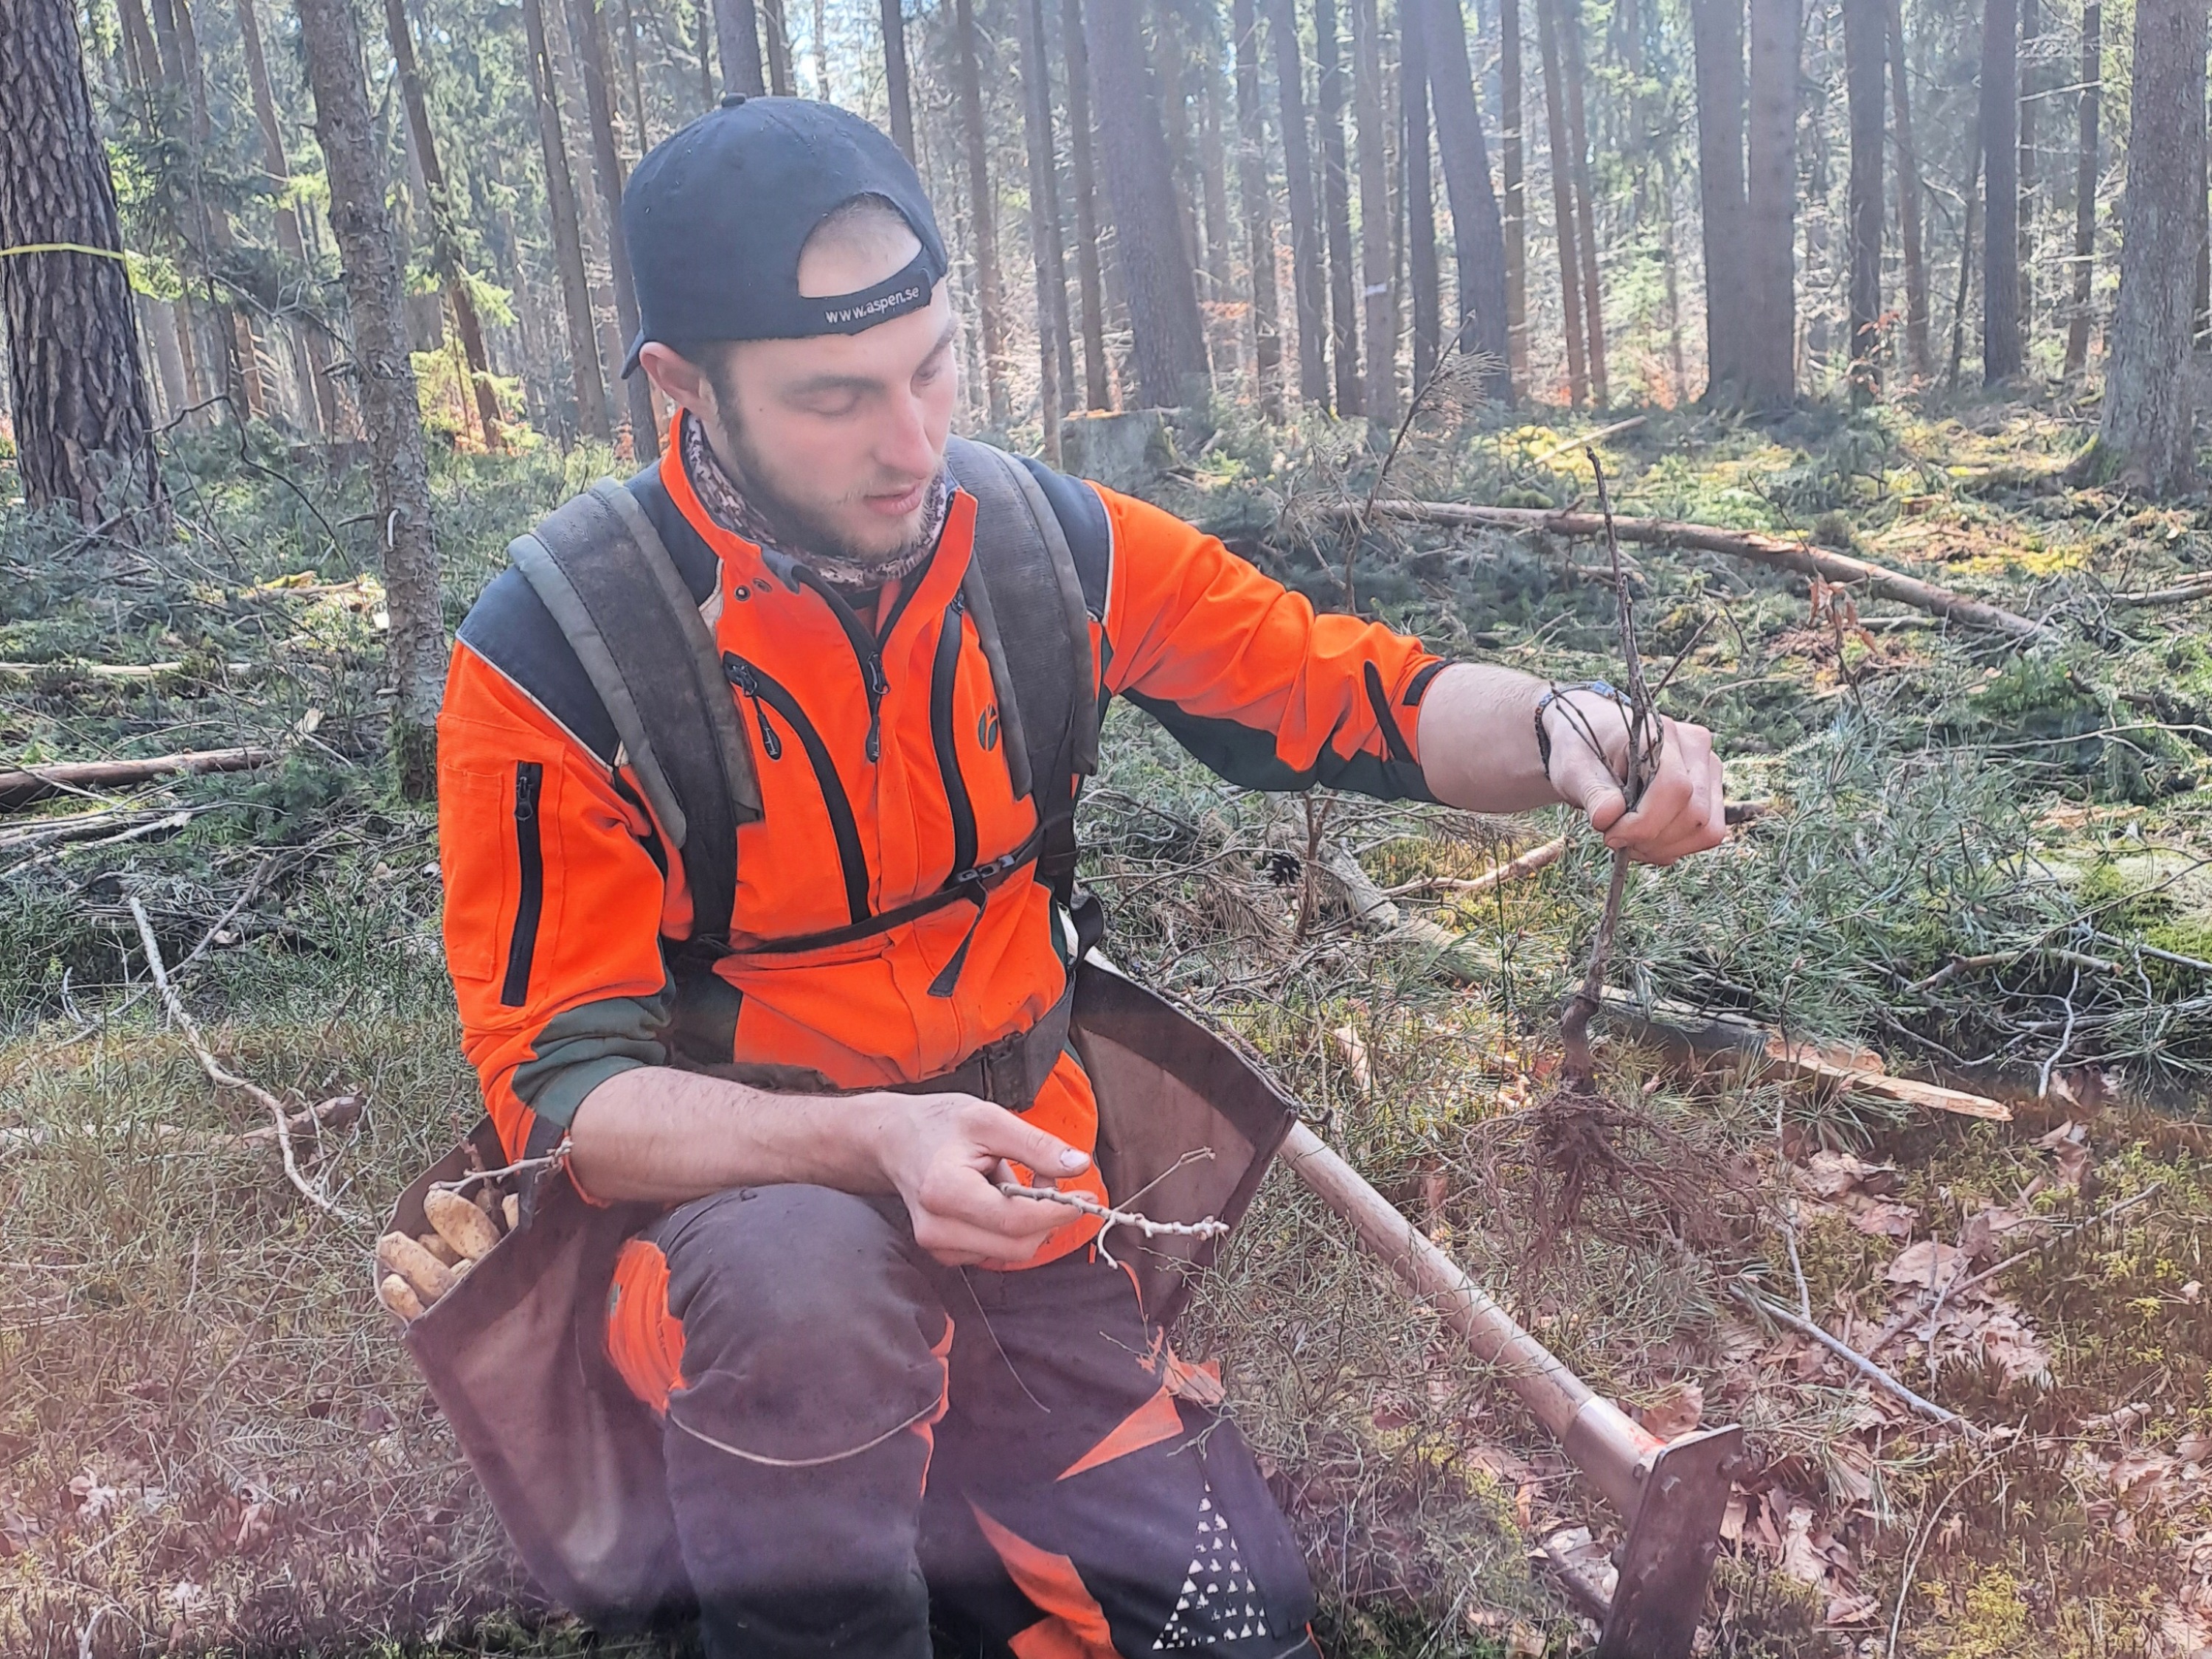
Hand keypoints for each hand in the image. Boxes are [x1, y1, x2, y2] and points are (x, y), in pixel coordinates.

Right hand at [866, 1090, 1092, 1265]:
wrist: (894, 1141)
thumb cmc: (939, 1125)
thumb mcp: (990, 1119)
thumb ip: (1036, 1145)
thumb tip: (1078, 1166)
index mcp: (945, 1190)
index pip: (1015, 1220)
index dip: (1057, 1212)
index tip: (1087, 1197)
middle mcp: (936, 1228)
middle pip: (1016, 1246)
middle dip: (1046, 1218)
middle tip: (1050, 1181)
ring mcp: (937, 1245)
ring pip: (1010, 1254)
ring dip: (1030, 1223)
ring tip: (1017, 1182)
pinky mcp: (944, 1252)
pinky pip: (995, 1253)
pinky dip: (1011, 1230)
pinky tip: (1000, 1199)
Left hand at [1541, 690, 1726, 864]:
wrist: (1594, 743)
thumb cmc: (1584, 750)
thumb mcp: (1574, 770)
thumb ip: (1592, 793)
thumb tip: (1609, 817)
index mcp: (1659, 734)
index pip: (1674, 787)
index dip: (1645, 823)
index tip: (1611, 835)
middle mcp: (1694, 747)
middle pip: (1694, 814)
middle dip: (1652, 839)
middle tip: (1616, 838)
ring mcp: (1708, 769)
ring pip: (1706, 829)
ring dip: (1665, 847)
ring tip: (1630, 840)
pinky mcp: (1710, 791)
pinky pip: (1708, 834)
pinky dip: (1676, 847)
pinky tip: (1647, 840)